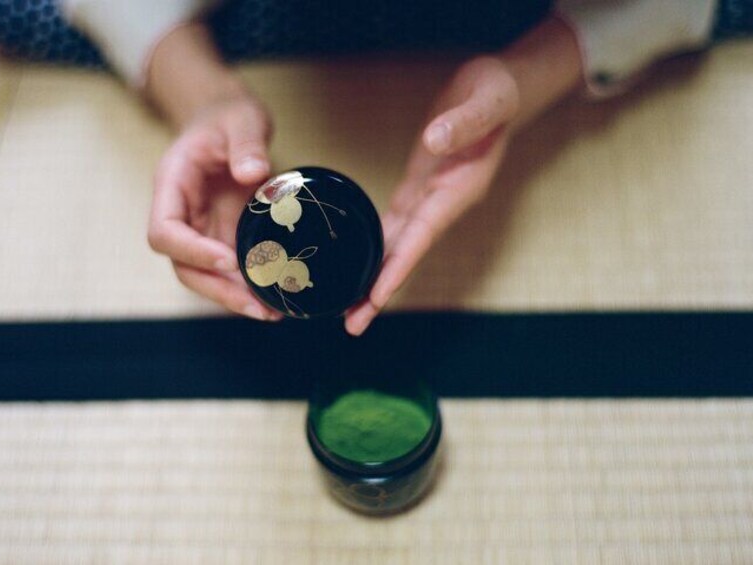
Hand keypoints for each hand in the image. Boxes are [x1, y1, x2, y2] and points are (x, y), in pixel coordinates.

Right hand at [148, 92, 282, 320]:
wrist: (228, 122)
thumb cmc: (227, 117)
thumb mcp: (241, 118)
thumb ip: (247, 142)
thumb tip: (253, 172)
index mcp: (172, 185)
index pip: (164, 231)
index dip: (192, 251)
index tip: (229, 260)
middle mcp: (182, 214)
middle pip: (184, 266)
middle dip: (219, 290)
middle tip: (258, 307)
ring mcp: (202, 230)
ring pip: (207, 276)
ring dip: (236, 297)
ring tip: (274, 311)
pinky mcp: (224, 237)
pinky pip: (231, 270)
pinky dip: (251, 286)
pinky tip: (278, 298)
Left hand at [344, 57, 516, 334]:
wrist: (500, 88)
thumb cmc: (496, 93)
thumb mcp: (485, 100)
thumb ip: (463, 122)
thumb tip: (434, 141)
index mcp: (458, 191)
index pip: (424, 237)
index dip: (400, 268)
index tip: (378, 298)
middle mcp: (442, 204)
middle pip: (407, 256)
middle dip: (380, 291)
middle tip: (352, 326)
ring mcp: (429, 199)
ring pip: (396, 247)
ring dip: (372, 276)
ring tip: (347, 308)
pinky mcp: (417, 189)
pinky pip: (392, 226)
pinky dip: (374, 247)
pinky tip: (354, 263)